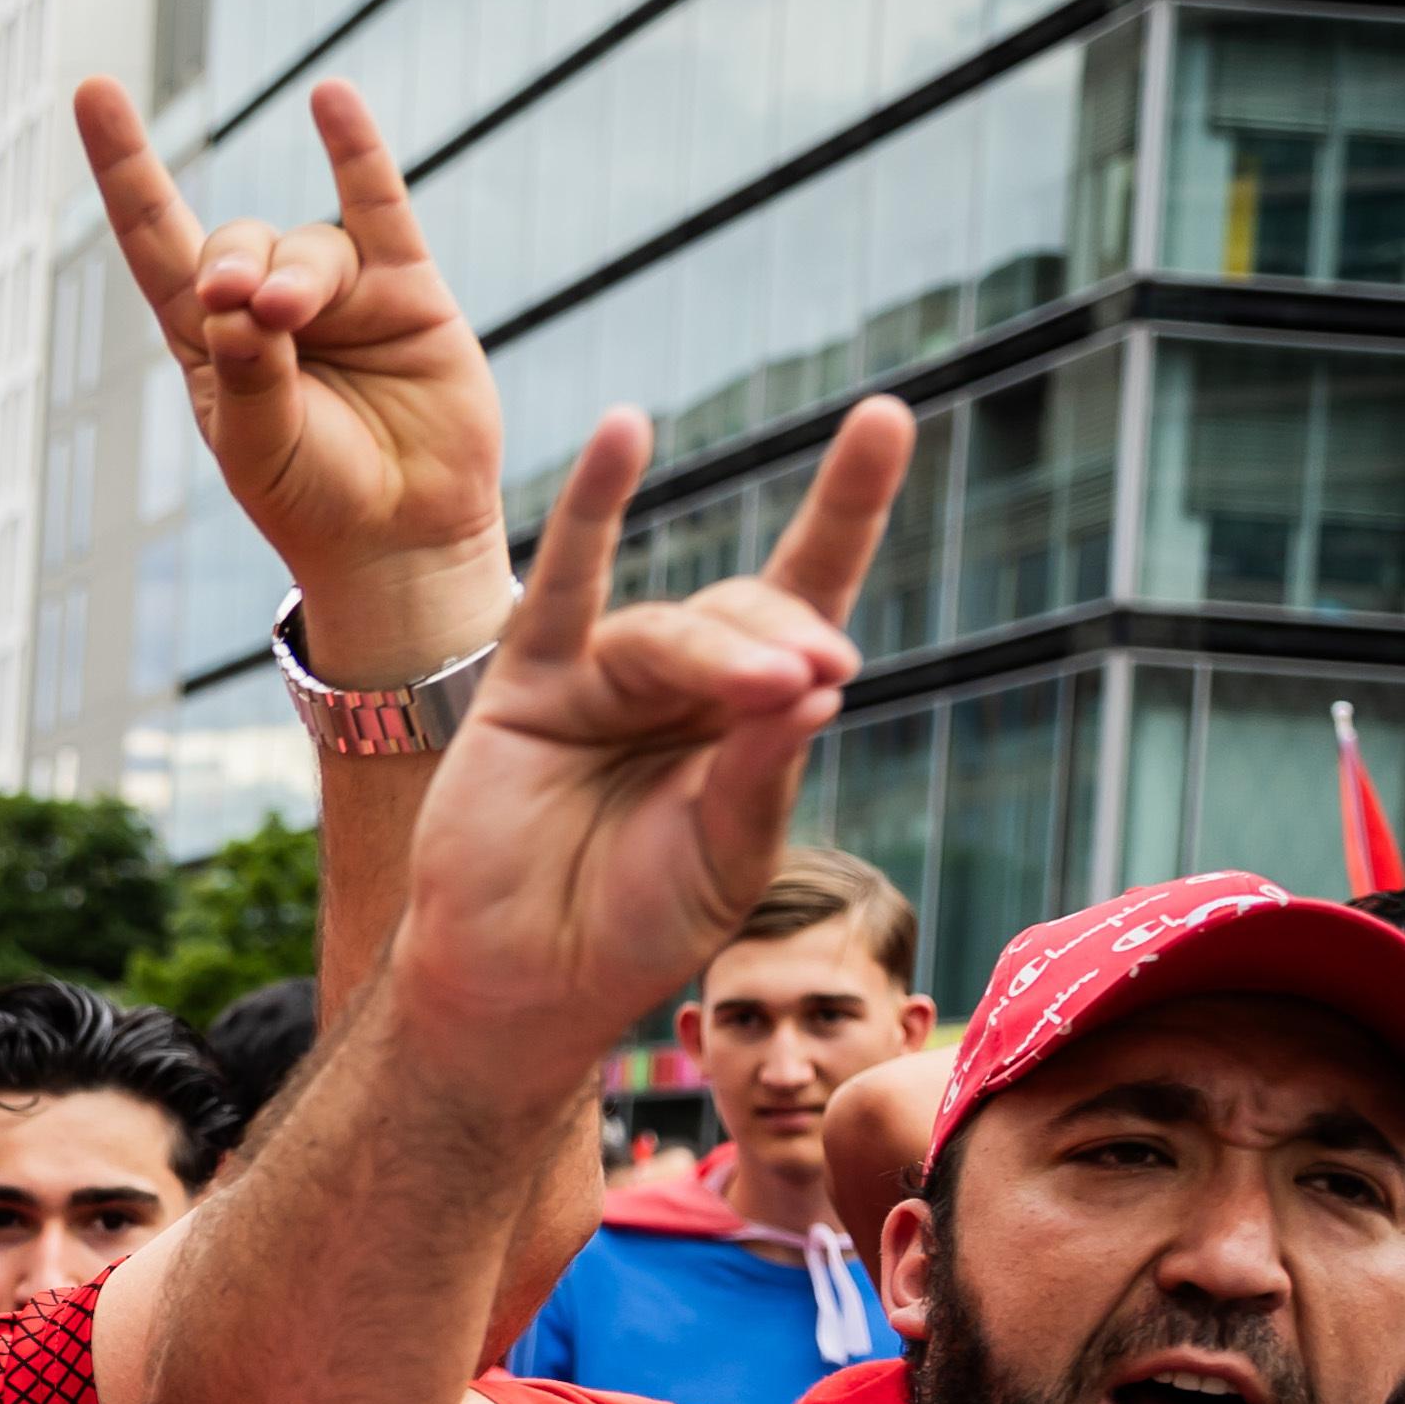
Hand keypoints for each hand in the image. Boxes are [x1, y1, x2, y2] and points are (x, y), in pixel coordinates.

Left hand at [77, 75, 513, 686]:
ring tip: (292, 317)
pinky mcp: (406, 289)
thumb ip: (245, 374)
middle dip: (231, 262)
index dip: (124, 167)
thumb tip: (238, 298)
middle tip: (243, 308)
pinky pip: (377, 204)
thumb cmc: (312, 501)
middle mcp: (266, 303)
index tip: (92, 90)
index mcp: (206, 340)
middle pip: (233, 241)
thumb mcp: (257, 447)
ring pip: (307, 244)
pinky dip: (356, 151)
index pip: (154, 238)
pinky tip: (331, 101)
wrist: (400, 538)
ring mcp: (339, 291)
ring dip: (296, 273)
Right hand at [387, 399, 910, 1065]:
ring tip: (770, 687)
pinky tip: (626, 433)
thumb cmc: (633, 929)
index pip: (811, 601)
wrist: (520, 986)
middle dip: (783, 641)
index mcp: (748, 722)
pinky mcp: (527, 685)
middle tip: (809, 683)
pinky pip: (566, 584)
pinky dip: (595, 507)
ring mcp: (603, 679)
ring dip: (722, 650)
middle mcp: (683, 686)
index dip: (846, 510)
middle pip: (749, 617)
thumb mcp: (725, 859)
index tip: (885, 417)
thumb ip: (762, 772)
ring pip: (671, 631)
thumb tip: (818, 682)